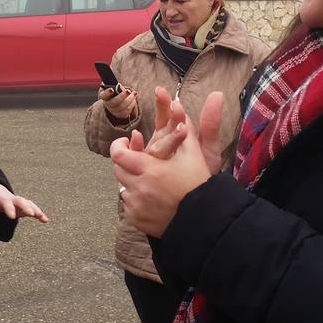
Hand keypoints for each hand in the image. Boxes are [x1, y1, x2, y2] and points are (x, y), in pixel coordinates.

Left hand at [0, 183, 48, 225]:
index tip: (12, 217)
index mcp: (2, 198)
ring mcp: (18, 202)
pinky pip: (31, 208)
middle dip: (26, 207)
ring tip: (43, 217)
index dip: (10, 209)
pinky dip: (38, 213)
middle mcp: (12, 199)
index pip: (7, 203)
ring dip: (36, 210)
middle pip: (21, 201)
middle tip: (31, 213)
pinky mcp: (22, 206)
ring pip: (28, 204)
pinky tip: (45, 220)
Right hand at [100, 86, 137, 122]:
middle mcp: (107, 104)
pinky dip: (131, 105)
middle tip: (128, 91)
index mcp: (104, 95)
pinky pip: (126, 112)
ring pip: (121, 107)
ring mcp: (113, 110)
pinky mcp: (119, 114)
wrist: (118, 97)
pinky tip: (134, 100)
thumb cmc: (116, 89)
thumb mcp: (115, 85)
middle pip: (114, 102)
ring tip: (134, 93)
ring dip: (129, 100)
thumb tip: (121, 88)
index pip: (103, 95)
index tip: (112, 90)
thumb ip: (117, 86)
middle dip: (122, 96)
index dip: (107, 93)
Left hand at [111, 95, 219, 238]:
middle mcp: (139, 188)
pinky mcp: (137, 220)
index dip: (118, 146)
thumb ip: (184, 128)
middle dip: (126, 163)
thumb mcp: (194, 154)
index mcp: (150, 169)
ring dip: (132, 182)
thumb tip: (178, 102)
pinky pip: (128, 206)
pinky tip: (152, 198)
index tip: (125, 143)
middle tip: (139, 161)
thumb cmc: (200, 184)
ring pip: (122, 188)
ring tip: (149, 181)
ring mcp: (137, 206)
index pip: (119, 155)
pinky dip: (136, 200)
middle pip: (118, 170)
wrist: (205, 219)